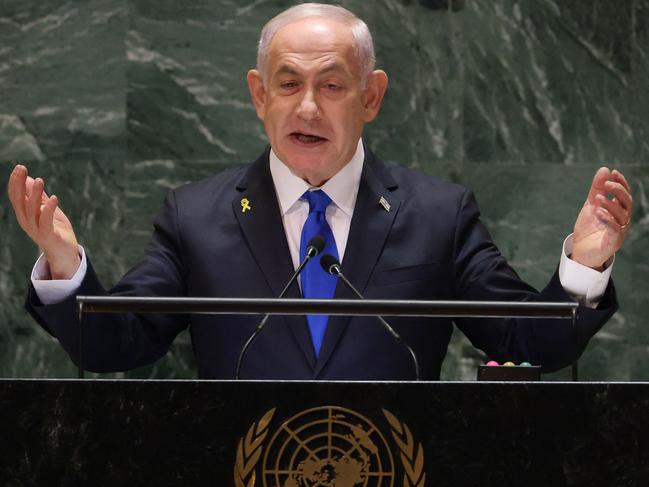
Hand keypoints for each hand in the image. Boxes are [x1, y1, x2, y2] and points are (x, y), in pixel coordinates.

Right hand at [7, 164, 79, 278]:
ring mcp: (36, 230)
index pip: (16, 196)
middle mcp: (27, 222)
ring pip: (32, 210)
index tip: (20, 167)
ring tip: (39, 180)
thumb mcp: (47, 210)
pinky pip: (46, 222)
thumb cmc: (55, 230)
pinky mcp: (48, 236)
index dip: (16, 182)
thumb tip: (29, 179)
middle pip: (20, 201)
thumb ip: (39, 197)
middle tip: (22, 168)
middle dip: (19, 184)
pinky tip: (53, 198)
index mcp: (25, 214)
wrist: (64, 253)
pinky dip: (49, 210)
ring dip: (34, 194)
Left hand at [572, 167, 631, 269]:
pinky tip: (599, 212)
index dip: (621, 182)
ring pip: (622, 215)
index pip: (624, 194)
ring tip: (598, 198)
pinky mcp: (614, 242)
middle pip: (627, 202)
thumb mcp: (591, 205)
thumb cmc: (589, 227)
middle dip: (618, 191)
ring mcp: (620, 231)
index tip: (613, 172)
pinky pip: (615, 229)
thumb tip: (604, 169)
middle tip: (607, 184)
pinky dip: (608, 219)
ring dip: (610, 204)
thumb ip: (597, 189)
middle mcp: (622, 219)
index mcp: (619, 210)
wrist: (581, 250)